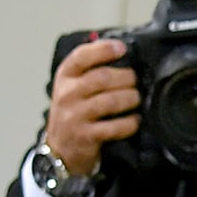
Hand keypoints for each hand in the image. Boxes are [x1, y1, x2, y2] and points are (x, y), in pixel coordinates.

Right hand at [45, 36, 139, 177]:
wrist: (60, 148)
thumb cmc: (72, 112)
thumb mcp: (72, 86)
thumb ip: (89, 69)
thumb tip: (118, 50)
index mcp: (65, 76)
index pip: (82, 56)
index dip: (103, 50)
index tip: (122, 48)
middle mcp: (68, 94)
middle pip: (102, 78)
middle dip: (125, 77)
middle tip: (135, 80)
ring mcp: (75, 116)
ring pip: (110, 101)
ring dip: (130, 98)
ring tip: (137, 98)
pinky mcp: (86, 136)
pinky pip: (114, 127)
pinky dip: (129, 123)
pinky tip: (135, 120)